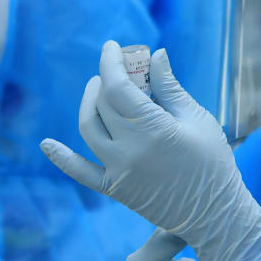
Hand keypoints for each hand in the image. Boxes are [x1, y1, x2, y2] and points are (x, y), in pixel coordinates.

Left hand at [41, 41, 260, 260]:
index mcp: (153, 129)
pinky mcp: (114, 189)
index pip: (118, 86)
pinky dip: (61, 158)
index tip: (111, 46)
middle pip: (103, 103)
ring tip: (98, 90)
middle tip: (116, 70)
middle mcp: (129, 149)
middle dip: (106, 80)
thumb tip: (156, 55)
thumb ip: (170, 87)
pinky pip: (80, 172)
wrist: (214, 213)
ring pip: (89, 128)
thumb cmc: (213, 161)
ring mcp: (118, 170)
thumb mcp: (197, 119)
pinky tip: (45, 144)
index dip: (111, 62)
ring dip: (89, 103)